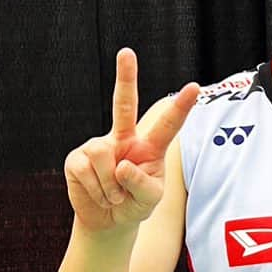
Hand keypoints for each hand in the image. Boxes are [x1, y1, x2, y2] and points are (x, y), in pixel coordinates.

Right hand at [64, 49, 198, 232]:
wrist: (108, 219)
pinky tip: (99, 194)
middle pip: (124, 104)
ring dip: (110, 185)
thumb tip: (123, 165)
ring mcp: (99, 145)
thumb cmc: (135, 204)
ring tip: (114, 194)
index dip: (181, 107)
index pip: (168, 124)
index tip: (195, 87)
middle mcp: (124, 138)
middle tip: (126, 52)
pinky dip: (96, 190)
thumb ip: (143, 184)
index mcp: (150, 146)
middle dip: (125, 77)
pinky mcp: (77, 158)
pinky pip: (85, 170)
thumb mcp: (150, 200)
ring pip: (103, 155)